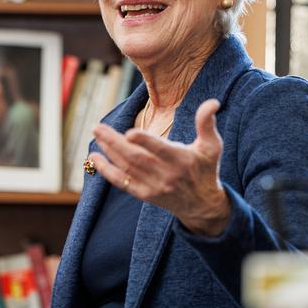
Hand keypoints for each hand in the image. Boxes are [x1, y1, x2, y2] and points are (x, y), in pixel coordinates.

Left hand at [89, 98, 231, 235]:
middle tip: (98, 127)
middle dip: (115, 142)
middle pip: (136, 158)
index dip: (145, 141)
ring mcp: (154, 186)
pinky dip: (107, 171)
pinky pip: (122, 182)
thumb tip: (213, 102)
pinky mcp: (145, 194)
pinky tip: (95, 157)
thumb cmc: (205, 169)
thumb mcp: (212, 146)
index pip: (161, 150)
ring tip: (97, 134)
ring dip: (109, 151)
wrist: (202, 205)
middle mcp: (166, 175)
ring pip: (127, 168)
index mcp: (182, 160)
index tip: (129, 132)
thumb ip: (207, 124)